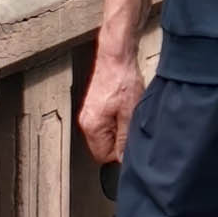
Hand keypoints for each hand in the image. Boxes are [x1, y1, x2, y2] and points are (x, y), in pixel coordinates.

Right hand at [76, 41, 146, 171]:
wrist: (116, 57)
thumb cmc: (122, 80)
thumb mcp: (130, 114)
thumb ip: (125, 139)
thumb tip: (123, 159)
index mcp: (92, 127)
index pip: (103, 156)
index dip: (120, 153)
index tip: (131, 141)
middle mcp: (86, 121)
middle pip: (102, 146)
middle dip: (119, 141)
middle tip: (131, 124)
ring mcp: (88, 113)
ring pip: (105, 134)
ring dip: (118, 130)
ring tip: (128, 113)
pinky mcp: (94, 106)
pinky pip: (104, 123)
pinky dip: (116, 120)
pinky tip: (124, 107)